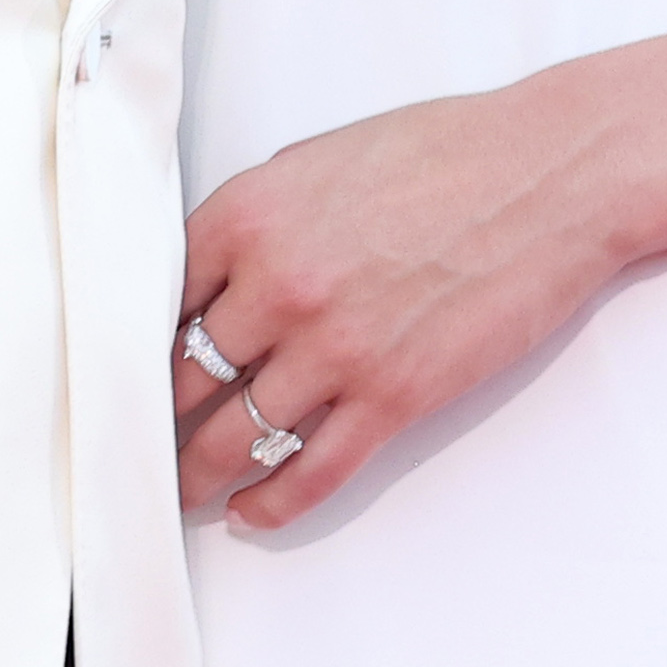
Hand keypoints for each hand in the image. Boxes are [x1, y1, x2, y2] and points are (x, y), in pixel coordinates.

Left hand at [172, 78, 634, 533]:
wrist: (551, 175)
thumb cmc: (444, 153)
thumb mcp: (319, 161)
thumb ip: (255, 221)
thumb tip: (206, 281)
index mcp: (248, 216)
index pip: (152, 303)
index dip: (129, 349)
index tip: (116, 378)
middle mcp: (278, 286)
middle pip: (180, 380)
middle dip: (152, 423)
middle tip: (131, 451)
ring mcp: (335, 348)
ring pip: (234, 437)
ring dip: (197, 475)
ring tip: (179, 493)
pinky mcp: (394, 397)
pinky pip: (311, 470)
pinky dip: (271, 504)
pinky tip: (250, 513)